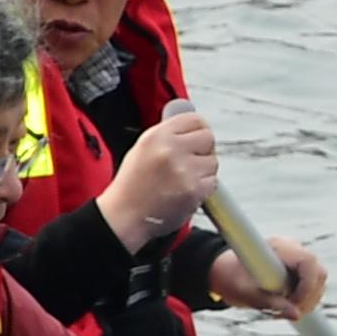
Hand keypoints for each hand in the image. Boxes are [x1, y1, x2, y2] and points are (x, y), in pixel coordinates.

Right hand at [96, 112, 219, 249]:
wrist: (124, 215)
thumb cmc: (133, 185)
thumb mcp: (143, 148)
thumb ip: (169, 135)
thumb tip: (195, 127)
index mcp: (157, 136)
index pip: (194, 120)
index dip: (199, 129)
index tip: (197, 138)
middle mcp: (170, 150)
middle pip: (208, 138)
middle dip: (203, 150)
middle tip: (191, 161)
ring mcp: (184, 171)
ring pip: (213, 162)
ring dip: (203, 171)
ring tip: (183, 179)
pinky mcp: (194, 190)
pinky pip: (212, 182)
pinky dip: (203, 188)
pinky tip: (185, 191)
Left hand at [208, 236, 326, 319]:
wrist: (224, 271)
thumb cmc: (232, 279)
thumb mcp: (246, 293)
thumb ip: (270, 303)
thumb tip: (297, 316)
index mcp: (278, 248)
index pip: (308, 262)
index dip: (308, 286)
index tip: (294, 304)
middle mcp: (292, 248)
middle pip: (318, 273)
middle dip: (308, 297)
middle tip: (288, 312)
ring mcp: (298, 257)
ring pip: (318, 281)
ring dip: (306, 301)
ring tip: (281, 311)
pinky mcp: (299, 268)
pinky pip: (313, 285)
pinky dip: (303, 300)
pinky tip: (285, 307)